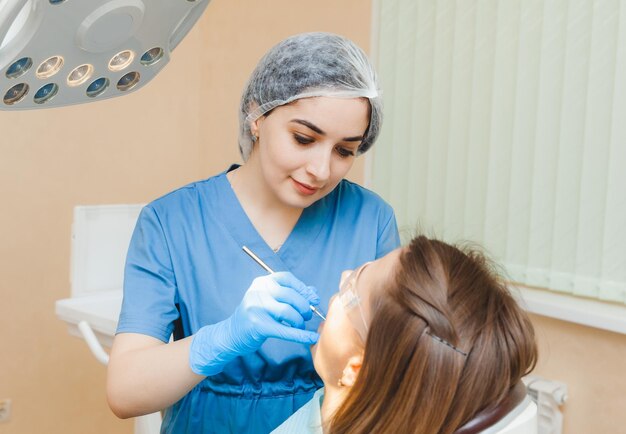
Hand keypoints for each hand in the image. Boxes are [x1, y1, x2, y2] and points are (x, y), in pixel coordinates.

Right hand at [189, 272, 319, 375]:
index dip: (303, 288)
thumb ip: (290, 294)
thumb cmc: (255, 315)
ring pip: (288, 311)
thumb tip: (314, 294)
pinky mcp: (258, 326)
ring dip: (300, 320)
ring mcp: (256, 308)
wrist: (232, 334)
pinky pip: (285, 330)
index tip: (312, 299)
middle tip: (308, 315)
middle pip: (290, 295)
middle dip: (304, 306)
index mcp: (262, 282)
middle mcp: (258, 291)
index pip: (287, 279)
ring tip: (301, 325)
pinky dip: (301, 335)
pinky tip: (311, 338)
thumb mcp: (269, 300)